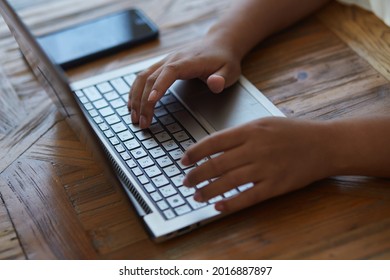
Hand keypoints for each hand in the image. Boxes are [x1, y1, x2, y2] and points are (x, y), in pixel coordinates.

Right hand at [128, 36, 241, 128]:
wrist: (219, 43)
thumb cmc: (224, 59)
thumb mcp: (230, 71)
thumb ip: (222, 79)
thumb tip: (215, 84)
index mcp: (189, 61)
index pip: (169, 72)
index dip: (158, 86)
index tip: (150, 103)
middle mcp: (173, 59)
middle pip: (151, 78)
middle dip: (143, 102)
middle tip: (142, 123)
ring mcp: (165, 61)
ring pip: (142, 77)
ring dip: (135, 97)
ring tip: (134, 117)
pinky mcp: (162, 66)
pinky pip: (143, 77)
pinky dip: (135, 91)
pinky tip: (133, 104)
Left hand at [181, 117, 334, 211]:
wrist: (325, 144)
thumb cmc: (293, 132)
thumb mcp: (265, 124)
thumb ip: (240, 134)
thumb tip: (214, 148)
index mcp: (250, 130)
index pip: (213, 142)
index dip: (195, 152)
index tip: (183, 161)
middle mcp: (255, 148)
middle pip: (217, 164)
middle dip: (196, 174)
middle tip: (185, 182)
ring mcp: (266, 168)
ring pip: (228, 182)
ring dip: (208, 190)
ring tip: (196, 196)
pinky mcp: (276, 185)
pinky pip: (248, 197)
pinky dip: (230, 203)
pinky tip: (217, 207)